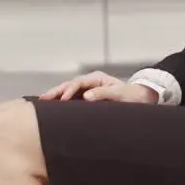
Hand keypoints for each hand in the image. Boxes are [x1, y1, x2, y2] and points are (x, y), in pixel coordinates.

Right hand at [39, 71, 158, 103]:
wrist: (141, 99)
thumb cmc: (131, 96)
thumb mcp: (119, 94)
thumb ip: (104, 94)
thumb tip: (86, 97)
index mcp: (97, 78)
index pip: (78, 83)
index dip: (69, 90)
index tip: (62, 99)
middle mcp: (90, 82)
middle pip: (69, 85)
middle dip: (56, 91)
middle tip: (42, 99)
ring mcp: (88, 89)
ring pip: (69, 91)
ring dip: (57, 95)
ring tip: (42, 102)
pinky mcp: (88, 98)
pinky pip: (73, 98)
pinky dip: (62, 101)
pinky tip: (53, 106)